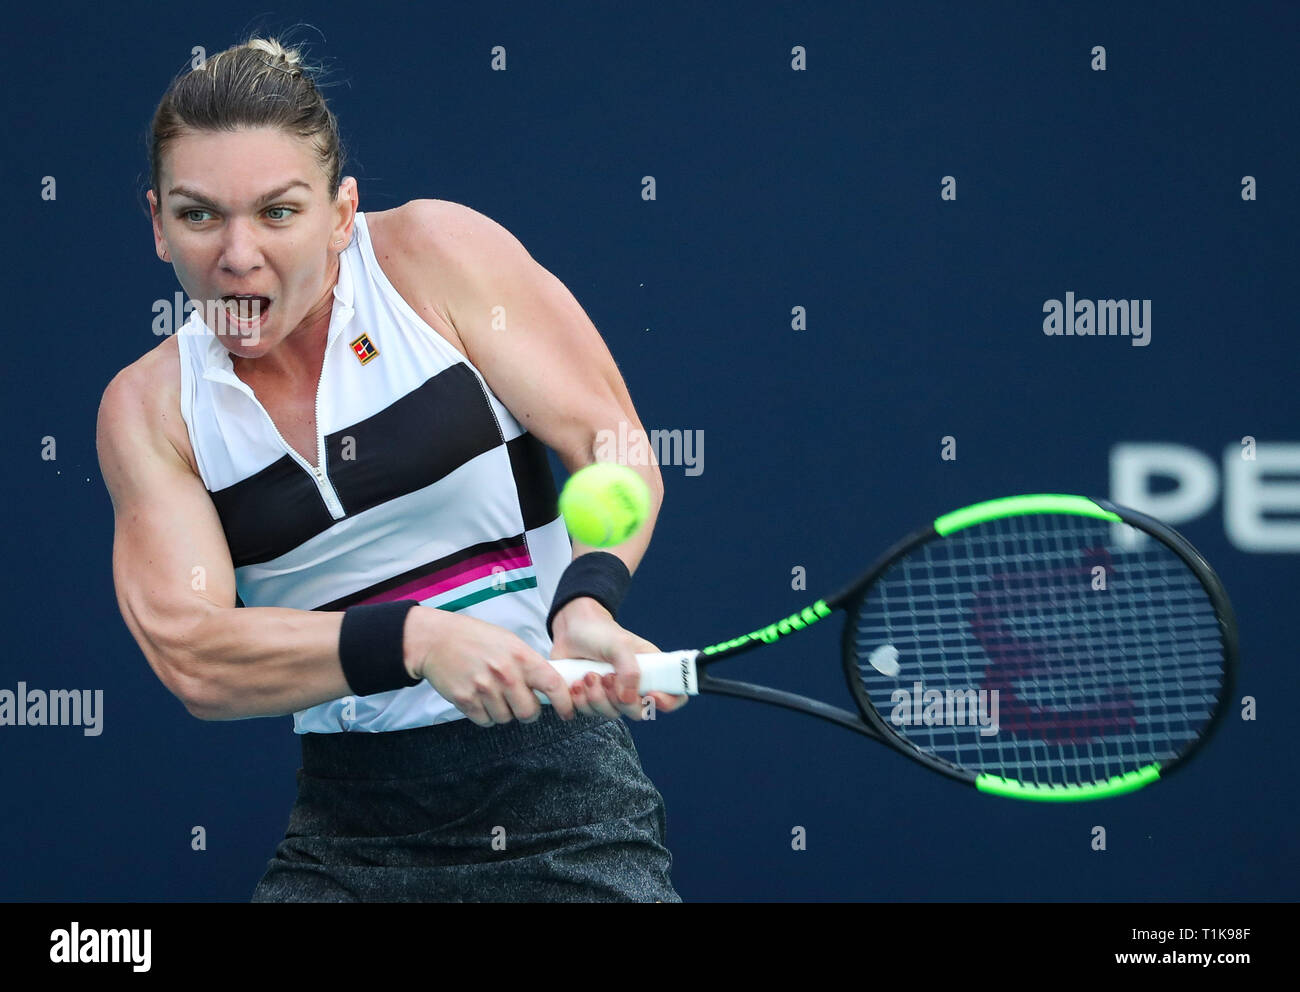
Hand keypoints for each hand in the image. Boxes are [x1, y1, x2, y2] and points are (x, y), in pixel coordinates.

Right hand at [406, 608, 576, 725]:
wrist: (436, 640)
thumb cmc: (474, 638)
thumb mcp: (509, 642)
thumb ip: (529, 663)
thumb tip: (549, 685)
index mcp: (520, 656)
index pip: (553, 685)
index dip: (565, 703)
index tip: (568, 712)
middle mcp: (505, 673)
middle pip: (528, 712)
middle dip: (527, 712)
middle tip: (521, 703)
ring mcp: (484, 688)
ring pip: (506, 719)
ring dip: (504, 712)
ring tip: (493, 693)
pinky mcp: (465, 700)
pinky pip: (486, 721)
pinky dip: (486, 715)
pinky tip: (480, 698)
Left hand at [549, 598, 689, 720]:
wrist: (570, 629)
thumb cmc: (600, 631)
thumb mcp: (619, 644)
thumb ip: (629, 671)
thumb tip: (628, 699)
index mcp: (652, 670)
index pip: (674, 695)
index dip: (668, 702)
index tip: (650, 694)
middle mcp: (635, 686)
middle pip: (639, 712)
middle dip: (619, 699)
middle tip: (606, 677)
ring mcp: (613, 695)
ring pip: (612, 714)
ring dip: (596, 697)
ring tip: (588, 674)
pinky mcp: (592, 700)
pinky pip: (589, 713)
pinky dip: (580, 700)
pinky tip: (577, 682)